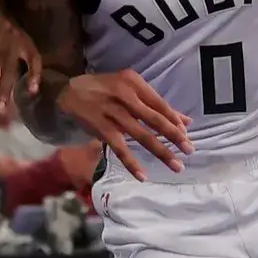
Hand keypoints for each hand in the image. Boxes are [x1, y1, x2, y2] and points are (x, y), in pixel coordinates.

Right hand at [57, 70, 192, 179]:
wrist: (67, 92)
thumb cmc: (104, 90)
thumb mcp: (128, 89)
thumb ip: (155, 104)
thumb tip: (186, 121)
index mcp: (133, 82)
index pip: (159, 104)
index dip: (174, 120)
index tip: (187, 134)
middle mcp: (124, 95)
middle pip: (154, 119)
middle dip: (174, 136)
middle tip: (189, 150)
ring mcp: (111, 112)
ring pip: (141, 135)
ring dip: (160, 151)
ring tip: (176, 165)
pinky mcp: (100, 128)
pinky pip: (119, 148)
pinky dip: (131, 162)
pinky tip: (143, 175)